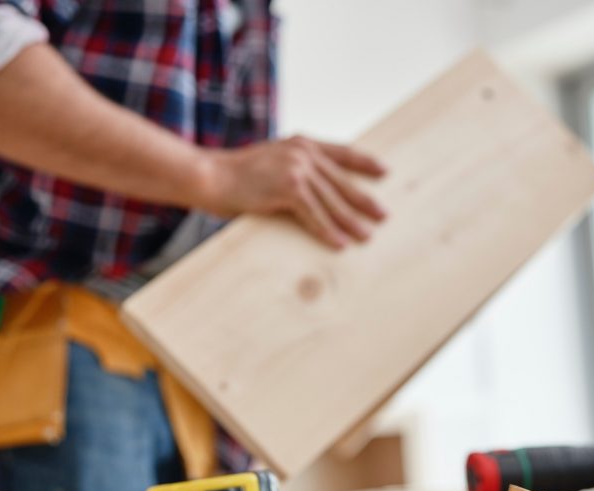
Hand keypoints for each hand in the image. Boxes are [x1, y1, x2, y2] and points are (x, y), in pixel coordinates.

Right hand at [198, 135, 387, 248]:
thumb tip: (315, 191)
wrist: (209, 175)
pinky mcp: (288, 188)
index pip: (342, 151)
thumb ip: (294, 168)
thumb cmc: (235, 175)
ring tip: (366, 236)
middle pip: (342, 180)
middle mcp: (303, 152)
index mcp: (302, 143)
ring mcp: (296, 168)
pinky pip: (314, 215)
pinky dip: (327, 231)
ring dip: (350, 221)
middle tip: (383, 215)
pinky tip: (339, 244)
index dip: (364, 162)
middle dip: (364, 200)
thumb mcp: (271, 162)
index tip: (384, 172)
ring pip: (331, 201)